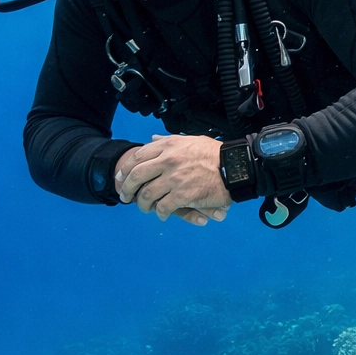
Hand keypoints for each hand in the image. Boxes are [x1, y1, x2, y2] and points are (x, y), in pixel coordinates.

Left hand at [115, 135, 231, 224]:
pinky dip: (160, 213)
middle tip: (125, 196)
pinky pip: (163, 207)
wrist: (234, 166)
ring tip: (145, 208)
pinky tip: (162, 215)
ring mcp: (174, 179)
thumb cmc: (214, 153)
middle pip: (136, 176)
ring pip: (147, 194)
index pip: (138, 156)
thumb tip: (152, 139)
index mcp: (169, 147)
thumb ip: (168, 141)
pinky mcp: (183, 195)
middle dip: (127, 188)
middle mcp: (168, 161)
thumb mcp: (190, 140)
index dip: (126, 169)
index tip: (121, 177)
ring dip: (142, 204)